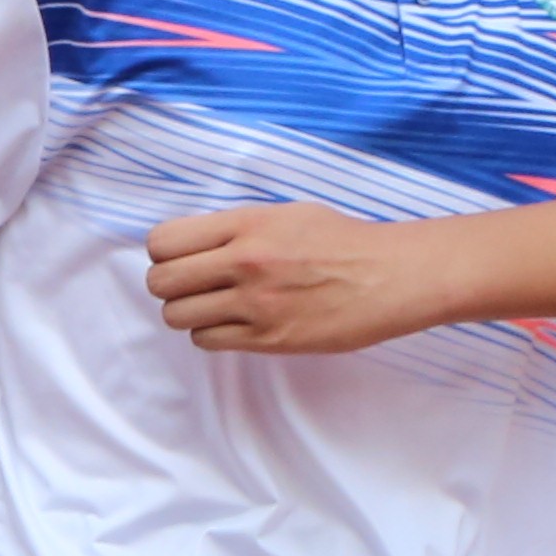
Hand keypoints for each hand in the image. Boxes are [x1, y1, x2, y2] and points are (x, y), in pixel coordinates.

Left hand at [144, 201, 441, 356]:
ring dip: (188, 313)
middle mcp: (246, 261)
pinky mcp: (269, 337)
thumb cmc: (343, 242)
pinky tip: (236, 323)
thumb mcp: (287, 215)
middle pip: (161, 282)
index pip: (163, 242)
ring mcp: (256, 302)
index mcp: (248, 225)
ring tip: (216, 306)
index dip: (164, 253)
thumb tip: (188, 246)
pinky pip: (206, 340)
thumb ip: (235, 229)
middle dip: (170, 286)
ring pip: (177, 316)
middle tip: (195, 286)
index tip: (182, 258)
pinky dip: (212, 334)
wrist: (394, 276)